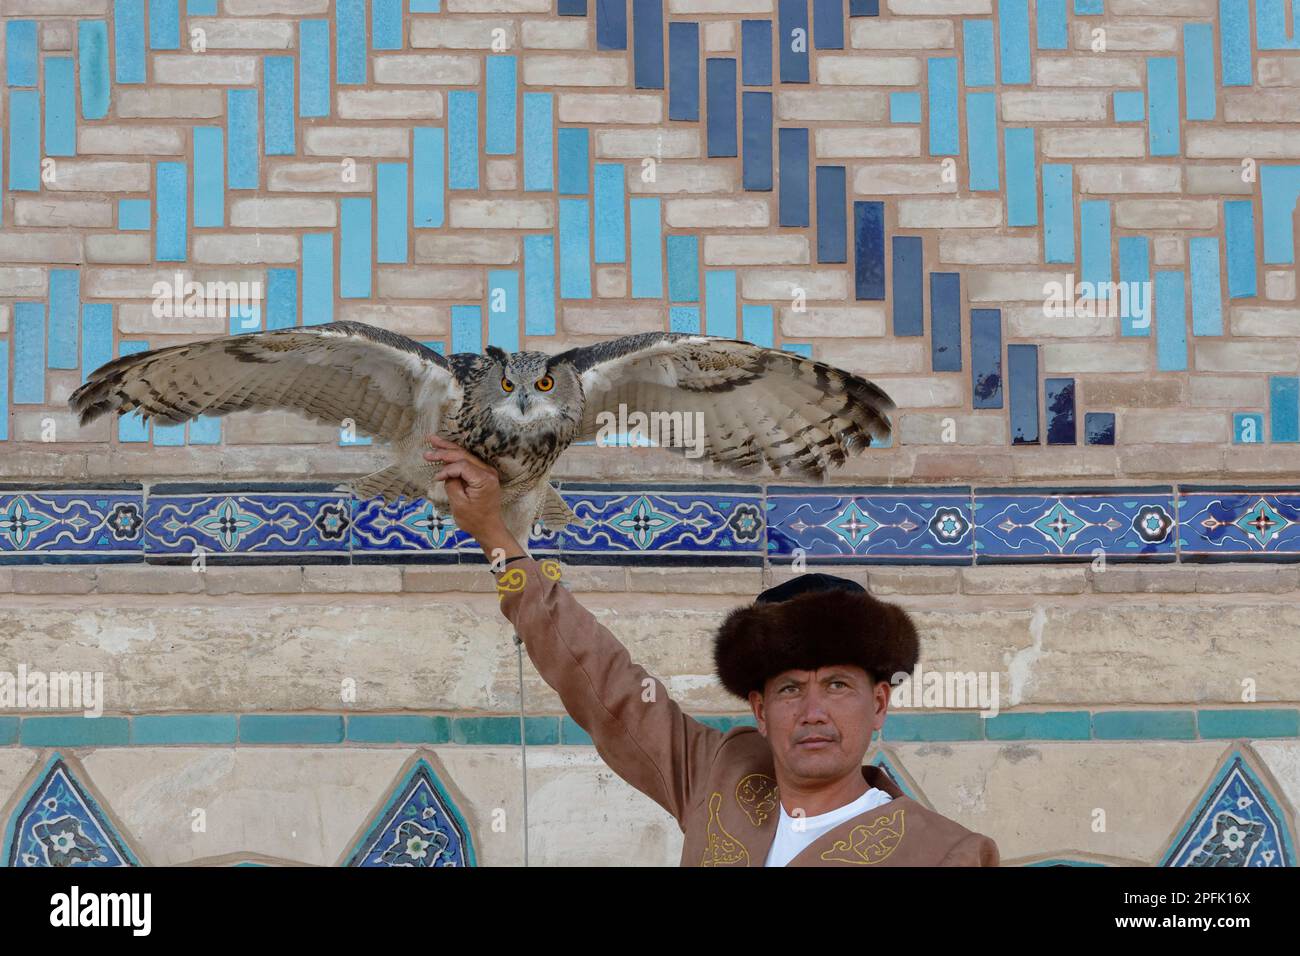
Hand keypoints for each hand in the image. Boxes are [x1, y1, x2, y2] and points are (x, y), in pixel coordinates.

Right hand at [423, 434, 523, 559]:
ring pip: (465, 455)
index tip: (436, 478)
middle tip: (428, 446)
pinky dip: (455, 457)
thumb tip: (447, 472)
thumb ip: (452, 484)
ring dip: (449, 449)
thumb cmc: (474, 520)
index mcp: (484, 479)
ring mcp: (487, 472)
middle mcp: (488, 472)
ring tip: (434, 441)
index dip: (447, 469)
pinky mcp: (483, 474)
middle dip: (444, 450)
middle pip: (464, 455)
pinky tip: (445, 450)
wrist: (488, 528)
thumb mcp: (459, 504)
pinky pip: (468, 462)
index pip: (462, 466)